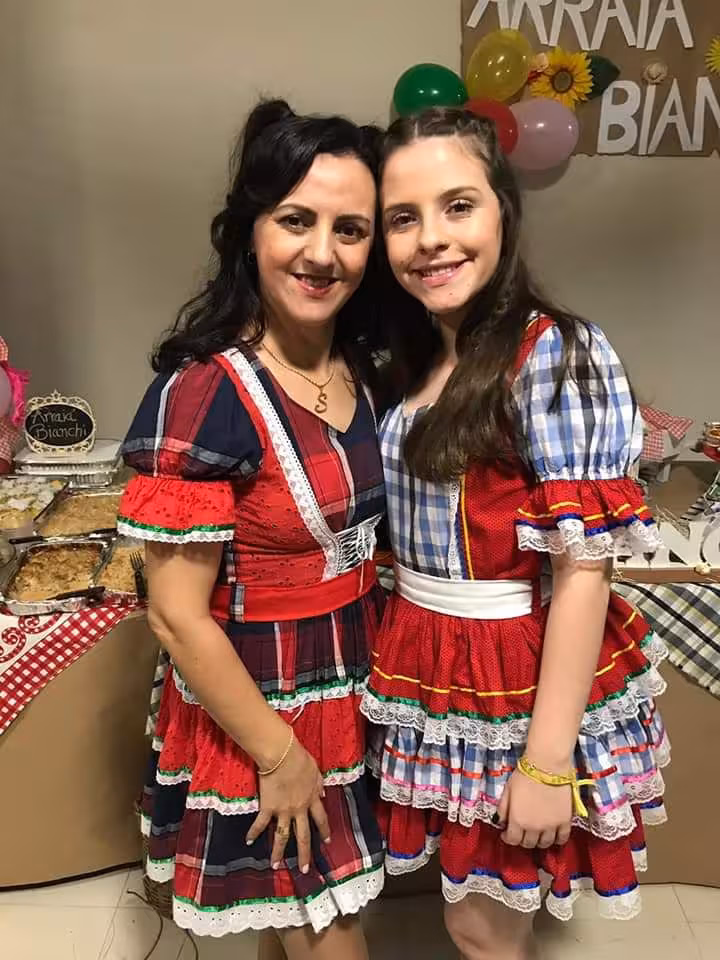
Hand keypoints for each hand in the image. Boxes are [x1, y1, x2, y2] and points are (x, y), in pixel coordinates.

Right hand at [246, 735, 329, 873]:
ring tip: (276, 865)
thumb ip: (319, 784)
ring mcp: (284, 810)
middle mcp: (299, 809)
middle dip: (304, 854)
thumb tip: (324, 794)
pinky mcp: (268, 807)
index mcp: (312, 798)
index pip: (321, 819)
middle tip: (304, 869)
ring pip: (282, 836)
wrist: (283, 755)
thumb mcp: (316, 770)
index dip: (324, 831)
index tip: (327, 842)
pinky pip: (261, 823)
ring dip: (278, 852)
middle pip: (304, 835)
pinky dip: (254, 832)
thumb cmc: (299, 758)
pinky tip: (248, 841)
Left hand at [496, 769, 572, 849]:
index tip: (507, 834)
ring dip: (539, 841)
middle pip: (528, 844)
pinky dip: (557, 839)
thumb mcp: (507, 790)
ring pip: (545, 843)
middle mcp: (534, 827)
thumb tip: (499, 822)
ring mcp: (551, 826)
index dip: (508, 838)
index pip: (512, 840)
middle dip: (523, 839)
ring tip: (537, 833)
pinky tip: (553, 834)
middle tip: (522, 832)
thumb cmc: (525, 775)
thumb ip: (502, 809)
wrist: (547, 766)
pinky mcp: (565, 821)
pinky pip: (562, 838)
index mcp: (518, 820)